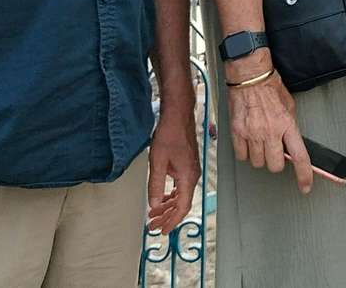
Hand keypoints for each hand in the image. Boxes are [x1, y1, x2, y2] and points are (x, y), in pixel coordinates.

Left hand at [147, 105, 200, 233]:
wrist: (178, 116)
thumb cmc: (170, 135)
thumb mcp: (157, 162)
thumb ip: (155, 185)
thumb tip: (153, 204)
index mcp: (188, 178)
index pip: (182, 207)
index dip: (171, 221)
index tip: (161, 230)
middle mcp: (192, 176)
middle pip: (181, 204)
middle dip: (166, 216)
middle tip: (152, 225)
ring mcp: (191, 171)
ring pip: (181, 196)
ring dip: (167, 206)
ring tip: (154, 214)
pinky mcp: (187, 166)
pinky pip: (180, 187)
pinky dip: (171, 196)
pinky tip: (162, 198)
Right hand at [226, 53, 313, 193]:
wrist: (249, 76)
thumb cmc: (270, 87)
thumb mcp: (290, 106)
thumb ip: (290, 128)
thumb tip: (291, 145)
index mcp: (287, 124)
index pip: (299, 157)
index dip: (304, 175)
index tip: (305, 186)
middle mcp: (270, 131)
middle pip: (275, 165)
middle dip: (277, 161)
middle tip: (276, 150)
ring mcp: (252, 133)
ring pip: (257, 163)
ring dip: (261, 157)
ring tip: (261, 142)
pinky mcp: (237, 132)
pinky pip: (242, 156)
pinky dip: (246, 153)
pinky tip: (249, 141)